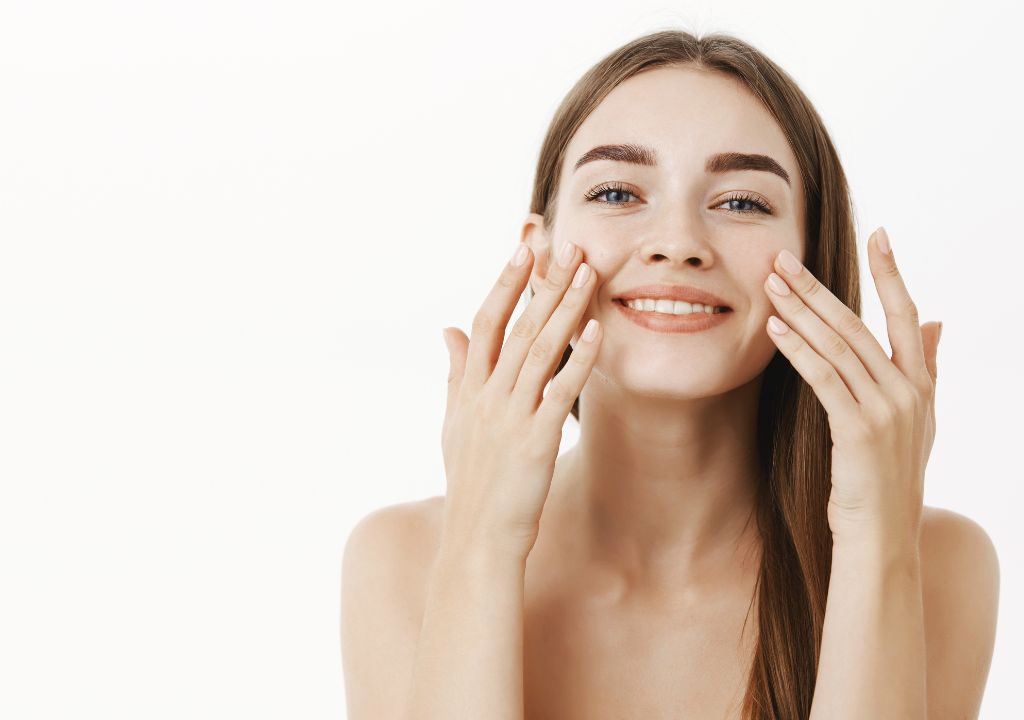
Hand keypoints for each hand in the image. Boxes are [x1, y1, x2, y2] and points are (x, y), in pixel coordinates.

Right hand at [440, 240, 601, 558]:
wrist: (475, 539)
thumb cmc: (470, 481)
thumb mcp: (454, 423)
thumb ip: (456, 372)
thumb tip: (447, 329)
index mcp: (468, 389)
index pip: (486, 322)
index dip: (505, 282)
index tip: (523, 247)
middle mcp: (487, 396)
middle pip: (515, 326)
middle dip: (541, 282)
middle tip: (565, 244)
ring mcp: (510, 417)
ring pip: (539, 350)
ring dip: (564, 308)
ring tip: (587, 272)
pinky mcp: (535, 440)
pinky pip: (561, 392)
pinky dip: (579, 359)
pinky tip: (597, 330)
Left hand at [762, 227, 941, 546]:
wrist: (883, 539)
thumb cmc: (887, 481)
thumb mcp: (916, 422)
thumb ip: (923, 368)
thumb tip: (935, 322)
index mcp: (921, 385)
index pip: (906, 314)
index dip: (893, 273)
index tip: (880, 233)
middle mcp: (909, 392)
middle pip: (859, 324)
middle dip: (819, 288)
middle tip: (785, 257)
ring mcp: (887, 410)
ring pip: (838, 346)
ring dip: (800, 311)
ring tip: (771, 284)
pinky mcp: (859, 431)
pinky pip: (824, 379)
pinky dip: (798, 350)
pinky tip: (775, 329)